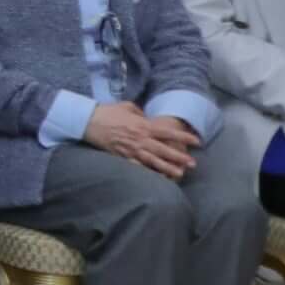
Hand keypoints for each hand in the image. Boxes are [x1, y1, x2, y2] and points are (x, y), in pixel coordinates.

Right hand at [84, 101, 202, 180]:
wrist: (88, 121)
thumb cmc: (107, 112)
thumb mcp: (127, 106)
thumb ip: (140, 112)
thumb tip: (146, 116)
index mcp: (143, 125)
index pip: (168, 132)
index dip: (183, 137)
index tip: (197, 141)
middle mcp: (140, 138)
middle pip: (164, 149)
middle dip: (179, 157)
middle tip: (193, 164)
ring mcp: (131, 149)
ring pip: (153, 160)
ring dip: (167, 167)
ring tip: (179, 174)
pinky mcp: (121, 156)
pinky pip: (137, 166)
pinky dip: (146, 172)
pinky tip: (155, 177)